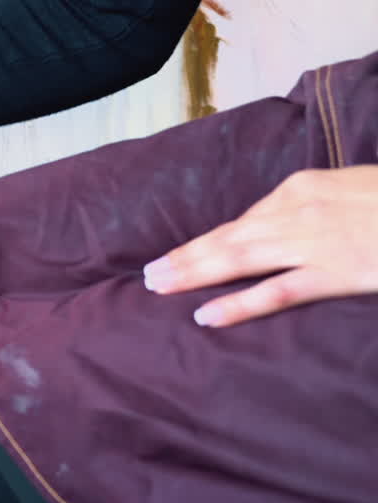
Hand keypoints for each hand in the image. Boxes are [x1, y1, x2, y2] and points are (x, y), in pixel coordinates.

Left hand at [143, 166, 377, 326]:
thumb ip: (317, 206)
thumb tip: (282, 226)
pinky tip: (205, 316)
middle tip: (149, 274)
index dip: (208, 240)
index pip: (245, 220)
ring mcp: (314, 242)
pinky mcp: (335, 272)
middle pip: (229, 238)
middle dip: (186, 256)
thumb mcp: (353, 190)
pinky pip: (276, 292)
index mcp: (303, 187)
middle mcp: (299, 210)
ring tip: (159, 287)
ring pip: (238, 259)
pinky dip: (237, 305)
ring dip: (193, 274)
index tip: (179, 254)